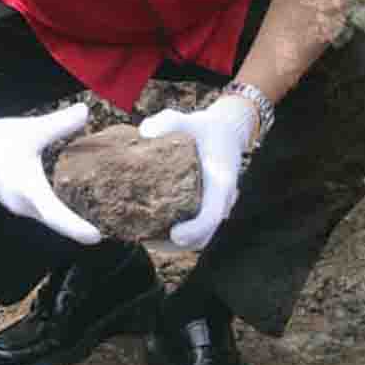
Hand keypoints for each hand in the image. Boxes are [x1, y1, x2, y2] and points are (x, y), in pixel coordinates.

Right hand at [0, 103, 102, 244]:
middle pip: (56, 223)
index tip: (95, 237)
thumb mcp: (31, 129)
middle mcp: (23, 204)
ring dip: (69, 225)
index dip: (76, 228)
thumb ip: (59, 123)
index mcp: (26, 190)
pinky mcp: (18, 201)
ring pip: (48, 220)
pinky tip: (74, 210)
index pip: (56, 216)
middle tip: (104, 235)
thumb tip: (84, 111)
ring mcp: (19, 205)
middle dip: (78, 230)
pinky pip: (43, 214)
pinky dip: (59, 217)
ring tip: (95, 227)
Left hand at [138, 84, 273, 249]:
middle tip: (144, 239)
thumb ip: (168, 122)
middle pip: (203, 237)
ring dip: (171, 244)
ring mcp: (214, 210)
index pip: (212, 214)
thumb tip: (144, 134)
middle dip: (175, 245)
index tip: (174, 234)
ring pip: (196, 239)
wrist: (225, 133)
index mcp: (221, 182)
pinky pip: (192, 232)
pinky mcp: (205, 212)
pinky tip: (146, 228)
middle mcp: (221, 201)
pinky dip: (172, 236)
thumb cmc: (204, 128)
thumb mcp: (187, 119)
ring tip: (139, 236)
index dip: (195, 229)